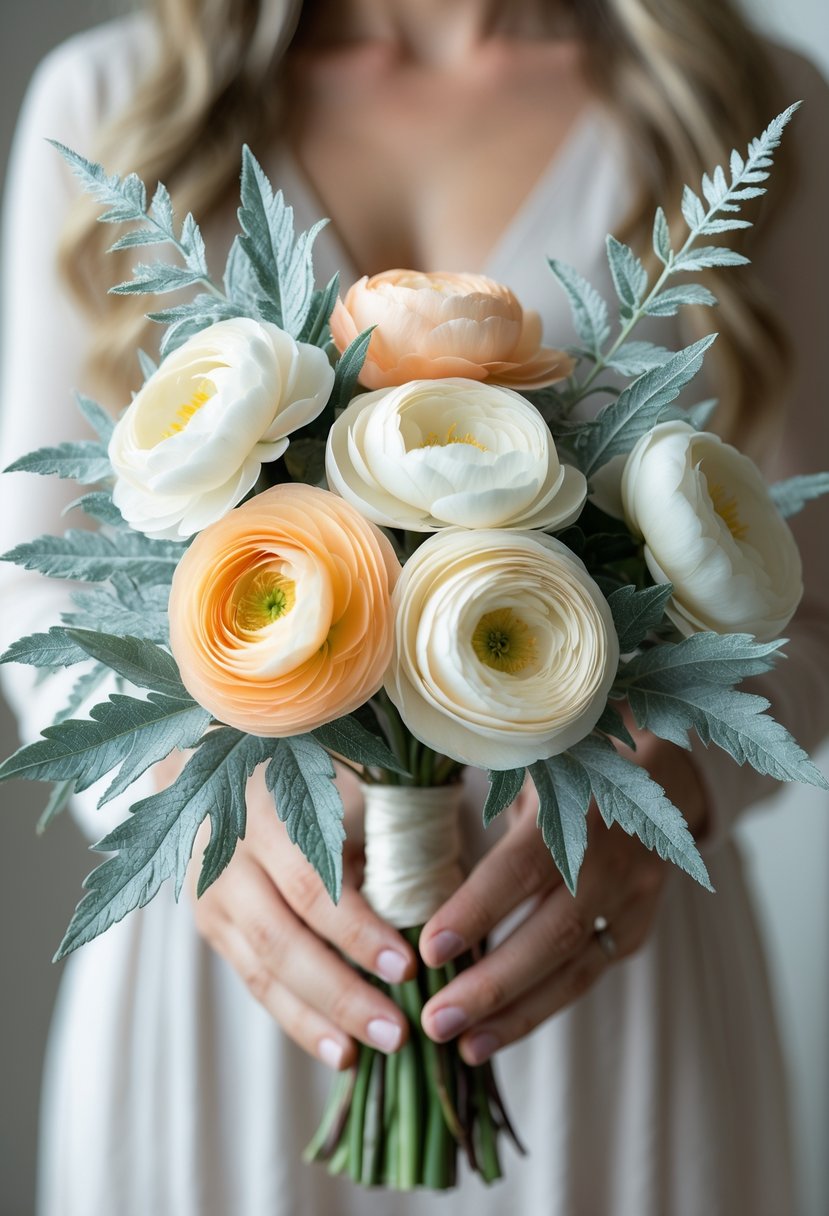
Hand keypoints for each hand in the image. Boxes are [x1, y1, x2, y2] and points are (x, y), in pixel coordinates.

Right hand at [180, 760, 417, 1070]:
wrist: (219, 761)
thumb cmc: (314, 772)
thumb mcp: (349, 783)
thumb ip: (386, 832)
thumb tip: (451, 898)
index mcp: (268, 813)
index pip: (314, 886)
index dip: (360, 932)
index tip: (411, 967)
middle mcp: (229, 858)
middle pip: (284, 940)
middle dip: (343, 992)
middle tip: (398, 1031)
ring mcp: (212, 896)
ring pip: (264, 971)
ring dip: (321, 1018)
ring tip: (370, 1053)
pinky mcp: (212, 927)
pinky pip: (255, 983)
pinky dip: (298, 1020)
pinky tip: (338, 1050)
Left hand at [417, 726, 709, 1063]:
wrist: (663, 768)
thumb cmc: (568, 761)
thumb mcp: (529, 760)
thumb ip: (482, 793)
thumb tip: (407, 831)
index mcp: (575, 807)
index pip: (522, 868)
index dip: (477, 910)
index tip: (428, 950)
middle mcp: (610, 857)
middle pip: (552, 934)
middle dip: (493, 985)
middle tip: (435, 1022)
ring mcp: (634, 897)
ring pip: (576, 968)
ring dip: (518, 1014)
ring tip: (464, 1048)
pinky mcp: (639, 926)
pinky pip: (590, 972)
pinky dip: (543, 1004)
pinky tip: (498, 1030)